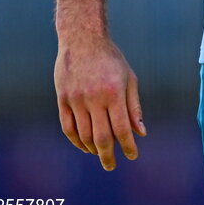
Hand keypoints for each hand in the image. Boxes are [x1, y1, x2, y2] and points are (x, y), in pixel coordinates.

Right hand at [54, 35, 145, 170]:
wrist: (83, 38)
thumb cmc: (111, 59)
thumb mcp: (128, 78)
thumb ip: (134, 107)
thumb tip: (140, 133)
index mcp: (114, 92)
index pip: (121, 128)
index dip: (127, 146)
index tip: (132, 155)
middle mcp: (94, 98)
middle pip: (101, 138)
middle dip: (108, 156)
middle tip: (111, 166)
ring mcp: (76, 99)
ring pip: (84, 135)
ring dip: (92, 149)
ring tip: (100, 153)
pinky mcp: (62, 99)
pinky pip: (68, 128)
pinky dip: (76, 141)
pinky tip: (84, 146)